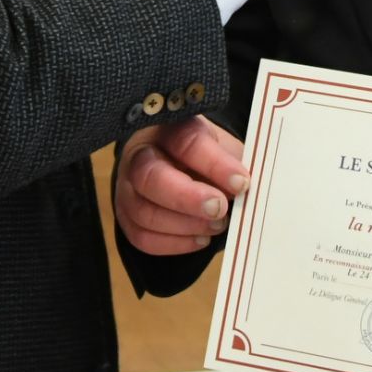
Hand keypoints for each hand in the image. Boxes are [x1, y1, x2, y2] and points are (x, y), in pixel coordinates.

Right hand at [116, 117, 249, 255]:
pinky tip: (200, 238)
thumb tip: (246, 188)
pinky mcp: (125, 215)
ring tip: (217, 225)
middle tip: (220, 208)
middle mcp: (141, 154)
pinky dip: (173, 243)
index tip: (241, 182)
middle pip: (152, 176)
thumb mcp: (223, 148)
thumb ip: (234, 164)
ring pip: (144, 211)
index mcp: (169, 128)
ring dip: (185, 224)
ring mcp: (127, 186)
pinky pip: (141, 236)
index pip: (186, 141)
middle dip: (188, 198)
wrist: (179, 165)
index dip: (214, 164)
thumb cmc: (205, 156)